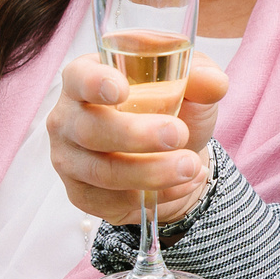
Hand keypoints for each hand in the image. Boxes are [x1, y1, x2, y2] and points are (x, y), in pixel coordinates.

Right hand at [45, 54, 228, 224]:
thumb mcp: (192, 86)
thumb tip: (212, 82)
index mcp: (85, 78)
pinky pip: (112, 201)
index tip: (120, 90)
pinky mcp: (82, 195)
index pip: (79, 77)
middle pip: (89, 129)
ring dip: (151, 171)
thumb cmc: (171, 108)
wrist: (174, 155)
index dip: (95, 83)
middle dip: (136, 134)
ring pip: (103, 171)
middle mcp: (67, 119)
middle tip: (178, 134)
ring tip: (190, 166)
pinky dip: (155, 195)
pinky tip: (183, 184)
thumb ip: (202, 77)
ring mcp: (70, 160)